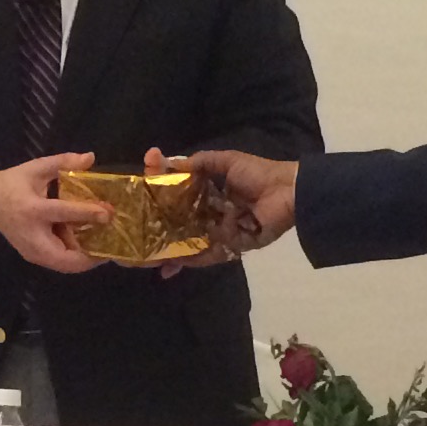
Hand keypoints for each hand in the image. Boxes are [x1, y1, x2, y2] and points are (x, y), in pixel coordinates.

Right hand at [0, 153, 112, 272]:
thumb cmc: (13, 183)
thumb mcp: (36, 168)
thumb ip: (63, 162)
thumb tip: (91, 157)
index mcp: (32, 209)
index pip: (63, 213)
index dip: (88, 213)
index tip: (108, 213)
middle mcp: (32, 236)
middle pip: (65, 257)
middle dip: (91, 256)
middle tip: (113, 245)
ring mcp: (31, 251)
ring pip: (64, 265)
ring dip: (86, 259)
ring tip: (106, 246)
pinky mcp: (33, 257)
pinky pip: (59, 262)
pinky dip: (76, 257)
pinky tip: (90, 245)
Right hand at [149, 146, 299, 269]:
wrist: (288, 193)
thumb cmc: (258, 174)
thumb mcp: (226, 160)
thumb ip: (199, 162)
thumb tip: (168, 161)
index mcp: (213, 192)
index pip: (182, 198)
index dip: (163, 199)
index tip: (143, 197)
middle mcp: (214, 213)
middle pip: (183, 225)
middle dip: (162, 233)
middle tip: (139, 239)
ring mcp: (222, 232)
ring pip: (192, 243)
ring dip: (172, 252)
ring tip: (150, 259)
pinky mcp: (232, 247)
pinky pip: (209, 255)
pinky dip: (192, 261)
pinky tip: (172, 265)